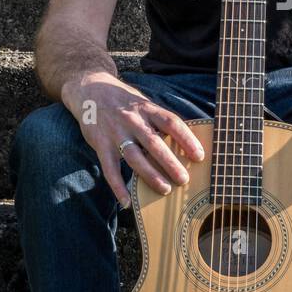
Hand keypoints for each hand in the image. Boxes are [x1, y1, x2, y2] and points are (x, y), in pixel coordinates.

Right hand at [62, 72, 204, 207]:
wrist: (90, 90)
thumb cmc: (126, 102)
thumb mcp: (144, 103)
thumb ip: (160, 120)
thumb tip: (187, 141)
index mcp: (147, 109)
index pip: (171, 123)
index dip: (187, 139)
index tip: (200, 156)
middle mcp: (132, 120)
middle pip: (154, 143)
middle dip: (170, 163)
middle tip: (184, 180)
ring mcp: (115, 133)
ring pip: (134, 157)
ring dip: (150, 175)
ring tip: (165, 189)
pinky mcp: (100, 144)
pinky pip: (110, 169)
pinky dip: (118, 187)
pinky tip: (126, 202)